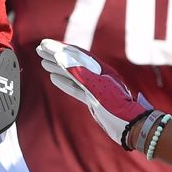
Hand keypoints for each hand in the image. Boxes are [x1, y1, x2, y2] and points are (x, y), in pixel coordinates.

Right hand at [36, 38, 152, 147]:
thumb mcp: (98, 90)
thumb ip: (80, 73)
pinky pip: (75, 87)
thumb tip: (61, 57)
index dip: (59, 48)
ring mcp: (96, 88)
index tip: (43, 44)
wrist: (131, 128)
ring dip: (57, 67)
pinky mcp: (94, 99)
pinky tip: (53, 78)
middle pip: (73, 62)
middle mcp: (98, 77)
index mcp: (100, 71)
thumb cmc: (117, 109)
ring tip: (43, 62)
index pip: (76, 55)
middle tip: (39, 49)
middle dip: (56, 54)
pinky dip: (63, 82)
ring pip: (72, 74)